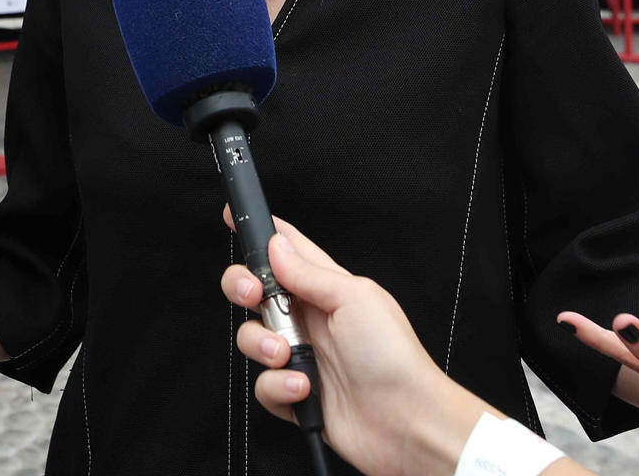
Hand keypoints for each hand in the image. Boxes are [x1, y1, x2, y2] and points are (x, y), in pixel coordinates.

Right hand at [224, 215, 482, 475]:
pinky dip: (278, 385)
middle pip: (254, 291)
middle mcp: (309, 319)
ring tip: (287, 354)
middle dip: (241, 287)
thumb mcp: (354, 297)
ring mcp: (300, 356)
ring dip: (261, 345)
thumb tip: (275, 245)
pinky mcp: (295, 393)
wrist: (405, 420)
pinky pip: (263, 385)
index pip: (287, 251)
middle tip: (253, 294)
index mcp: (326, 288)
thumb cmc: (393, 356)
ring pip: (251, 338)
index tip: (233, 217)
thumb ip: (309, 272)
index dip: (261, 233)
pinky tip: (303, 386)